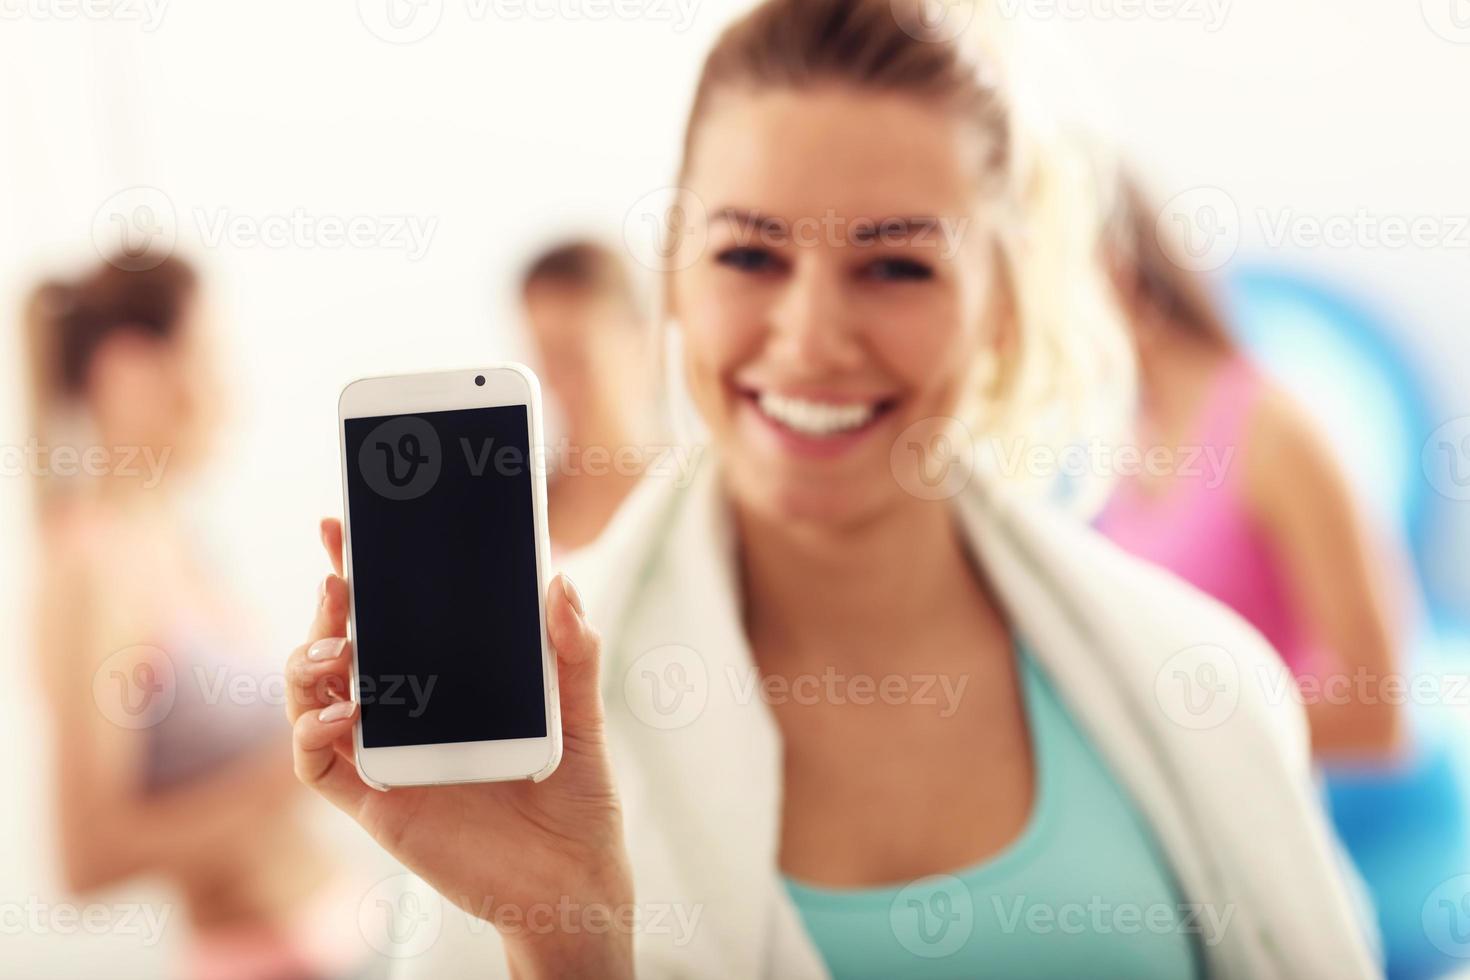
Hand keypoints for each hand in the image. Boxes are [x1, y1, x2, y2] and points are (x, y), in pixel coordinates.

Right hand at [286, 519, 632, 978]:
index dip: (360, 570)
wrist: (573, 881)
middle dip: (328, 605)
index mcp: (449, 681)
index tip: (345, 526)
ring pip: (311, 697)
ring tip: (339, 648)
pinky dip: (311, 734)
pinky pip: (317, 765)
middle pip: (342, 645)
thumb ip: (572, 651)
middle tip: (339, 579)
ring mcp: (385, 754)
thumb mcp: (581, 714)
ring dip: (308, 662)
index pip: (393, 615)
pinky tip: (339, 715)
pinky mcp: (375, 801)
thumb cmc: (577, 796)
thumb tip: (559, 580)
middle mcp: (408, 711)